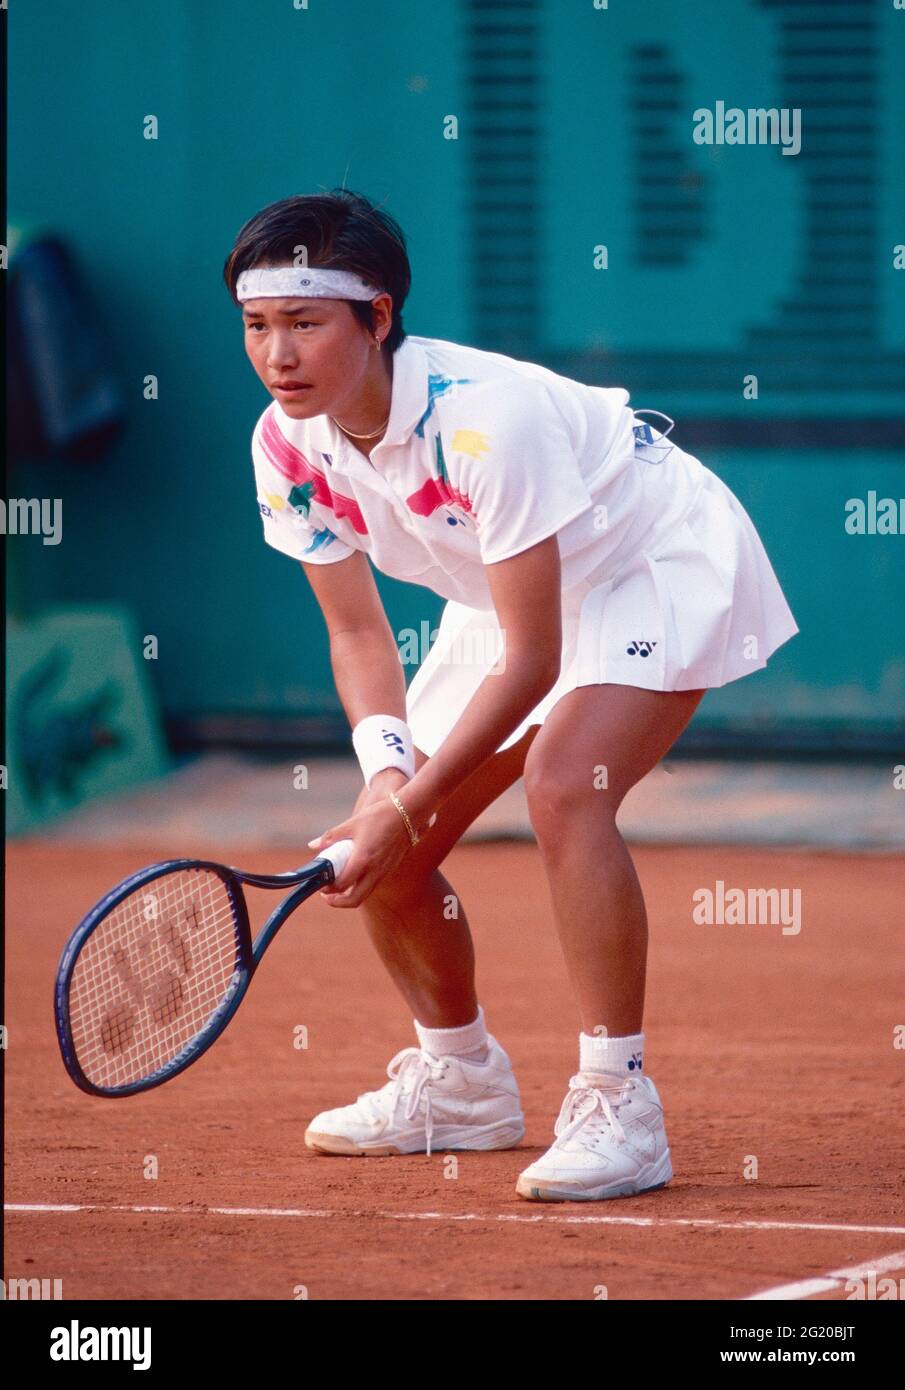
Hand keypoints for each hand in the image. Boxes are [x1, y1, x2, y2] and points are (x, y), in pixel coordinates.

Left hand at [307, 776, 417, 908]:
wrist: (409, 813)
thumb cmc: (380, 816)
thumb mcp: (352, 824)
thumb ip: (331, 836)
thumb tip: (313, 845)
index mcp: (363, 860)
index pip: (341, 884)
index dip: (327, 888)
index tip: (320, 883)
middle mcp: (374, 871)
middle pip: (354, 900)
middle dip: (338, 902)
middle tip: (327, 895)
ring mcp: (384, 872)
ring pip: (364, 894)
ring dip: (350, 895)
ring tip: (338, 884)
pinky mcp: (389, 869)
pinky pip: (373, 885)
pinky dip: (361, 885)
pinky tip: (354, 873)